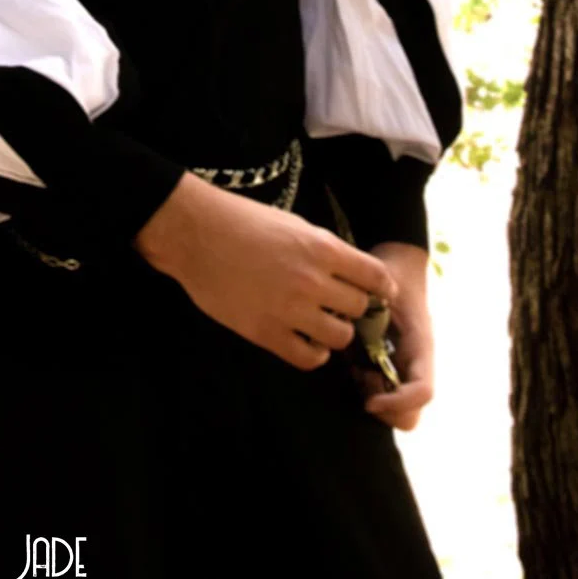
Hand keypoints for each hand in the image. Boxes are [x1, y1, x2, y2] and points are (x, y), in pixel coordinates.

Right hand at [132, 172, 399, 372]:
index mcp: (322, 248)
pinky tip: (305, 342)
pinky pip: (307, 357)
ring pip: (339, 337)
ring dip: (335, 332)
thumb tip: (348, 273)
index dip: (381, 287)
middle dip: (354, 309)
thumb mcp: (293, 224)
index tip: (378, 293)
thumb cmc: (243, 221)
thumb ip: (324, 250)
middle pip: (358, 309)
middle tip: (341, 307)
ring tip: (321, 325)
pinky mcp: (266, 333)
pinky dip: (313, 353)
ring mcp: (290, 310)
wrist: (197, 234)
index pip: (375, 277)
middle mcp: (313, 281)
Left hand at [351, 241, 433, 430]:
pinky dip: (364, 386)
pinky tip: (352, 360)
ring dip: (371, 395)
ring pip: (394, 411)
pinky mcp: (389, 367)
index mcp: (421, 347)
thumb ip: (364, 305)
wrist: (398, 264)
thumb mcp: (379, 285)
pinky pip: (380, 393)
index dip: (396, 402)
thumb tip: (341, 326)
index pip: (423, 392)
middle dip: (383, 407)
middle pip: (409, 415)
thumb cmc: (390, 272)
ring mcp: (404, 369)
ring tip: (354, 365)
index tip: (367, 398)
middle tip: (360, 376)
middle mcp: (416, 365)